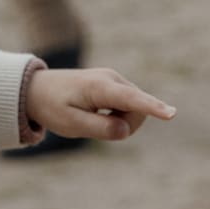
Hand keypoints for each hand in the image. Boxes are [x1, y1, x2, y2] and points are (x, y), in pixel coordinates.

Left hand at [26, 69, 175, 141]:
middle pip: (137, 110)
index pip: (132, 100)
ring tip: (90, 117)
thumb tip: (125, 129)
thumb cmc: (52, 107)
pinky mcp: (115, 84)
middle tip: (92, 127)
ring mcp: (114, 79)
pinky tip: (96, 112)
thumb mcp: (70, 124)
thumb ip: (99, 128)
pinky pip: (128, 106)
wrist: (37, 89)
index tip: (172, 114)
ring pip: (135, 109)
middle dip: (124, 126)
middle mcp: (111, 78)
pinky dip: (116, 115)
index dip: (153, 108)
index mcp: (99, 87)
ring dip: (119, 121)